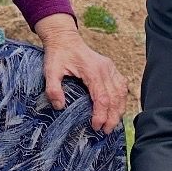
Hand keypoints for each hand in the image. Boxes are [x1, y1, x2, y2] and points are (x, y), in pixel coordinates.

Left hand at [35, 13, 126, 131]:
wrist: (65, 39)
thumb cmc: (57, 55)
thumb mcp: (50, 71)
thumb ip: (53, 88)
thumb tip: (59, 106)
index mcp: (93, 70)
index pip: (102, 97)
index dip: (101, 114)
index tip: (96, 126)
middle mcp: (106, 69)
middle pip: (115, 98)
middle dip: (112, 117)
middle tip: (106, 131)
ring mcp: (111, 68)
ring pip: (121, 93)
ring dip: (119, 110)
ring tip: (113, 125)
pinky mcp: (111, 69)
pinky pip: (122, 87)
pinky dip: (121, 100)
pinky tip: (117, 110)